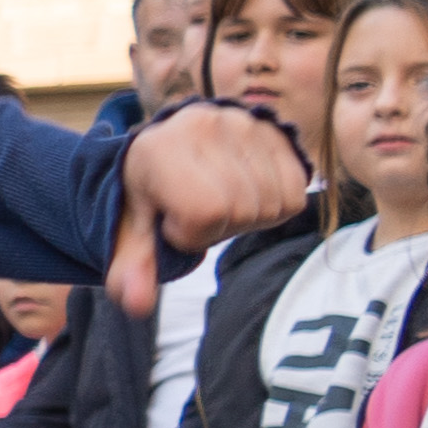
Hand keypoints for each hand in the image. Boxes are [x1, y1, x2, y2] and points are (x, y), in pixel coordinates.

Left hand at [108, 99, 315, 317]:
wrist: (170, 146)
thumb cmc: (149, 195)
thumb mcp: (131, 231)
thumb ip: (132, 268)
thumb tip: (136, 305)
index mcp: (161, 149)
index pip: (206, 211)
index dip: (190, 233)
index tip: (172, 223)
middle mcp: (206, 126)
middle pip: (243, 209)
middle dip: (219, 227)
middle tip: (197, 214)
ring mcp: (246, 123)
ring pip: (272, 204)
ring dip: (248, 217)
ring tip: (220, 201)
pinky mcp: (277, 130)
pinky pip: (296, 192)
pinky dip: (274, 205)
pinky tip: (246, 194)